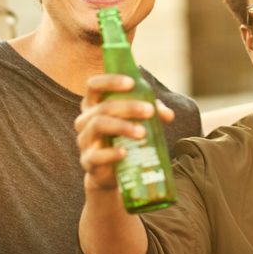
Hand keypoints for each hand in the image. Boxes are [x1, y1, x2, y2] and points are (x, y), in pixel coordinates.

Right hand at [75, 74, 174, 191]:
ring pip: (98, 125)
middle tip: (150, 111)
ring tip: (142, 133)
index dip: (110, 81)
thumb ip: (153, 112)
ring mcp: (84, 140)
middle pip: (103, 107)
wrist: (114, 172)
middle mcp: (85, 120)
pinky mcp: (87, 161)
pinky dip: (111, 153)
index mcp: (94, 104)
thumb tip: (168, 114)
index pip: (94, 85)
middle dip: (128, 107)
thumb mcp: (139, 120)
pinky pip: (95, 155)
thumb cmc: (125, 137)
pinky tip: (125, 152)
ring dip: (122, 126)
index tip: (132, 83)